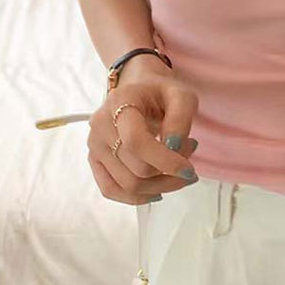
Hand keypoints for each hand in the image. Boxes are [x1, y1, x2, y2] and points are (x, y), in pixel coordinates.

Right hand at [86, 65, 199, 205]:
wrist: (139, 87)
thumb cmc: (161, 92)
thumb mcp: (181, 95)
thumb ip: (181, 118)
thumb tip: (173, 147)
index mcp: (120, 102)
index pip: (136, 142)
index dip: (165, 161)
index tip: (190, 169)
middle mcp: (100, 125)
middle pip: (135, 169)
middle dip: (170, 172)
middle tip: (190, 152)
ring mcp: (94, 145)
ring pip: (127, 185)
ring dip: (160, 185)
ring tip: (177, 165)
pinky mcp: (95, 160)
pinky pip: (111, 190)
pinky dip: (138, 196)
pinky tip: (159, 188)